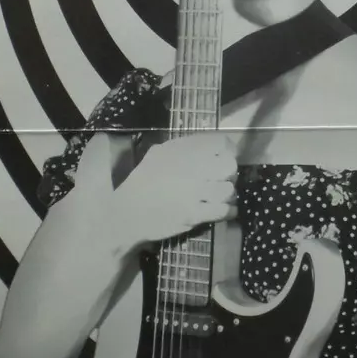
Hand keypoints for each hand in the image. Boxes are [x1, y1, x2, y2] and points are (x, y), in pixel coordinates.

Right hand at [75, 131, 237, 255]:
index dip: (228, 150)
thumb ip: (180, 147)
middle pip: (230, 165)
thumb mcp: (157, 154)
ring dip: (227, 194)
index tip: (224, 158)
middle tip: (221, 179)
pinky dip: (228, 211)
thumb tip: (203, 145)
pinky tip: (222, 211)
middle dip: (230, 173)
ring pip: (229, 189)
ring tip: (220, 196)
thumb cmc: (141, 183)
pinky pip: (224, 210)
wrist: (126, 214)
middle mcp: (191, 168)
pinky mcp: (194, 214)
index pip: (221, 143)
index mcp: (182, 150)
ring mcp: (194, 192)